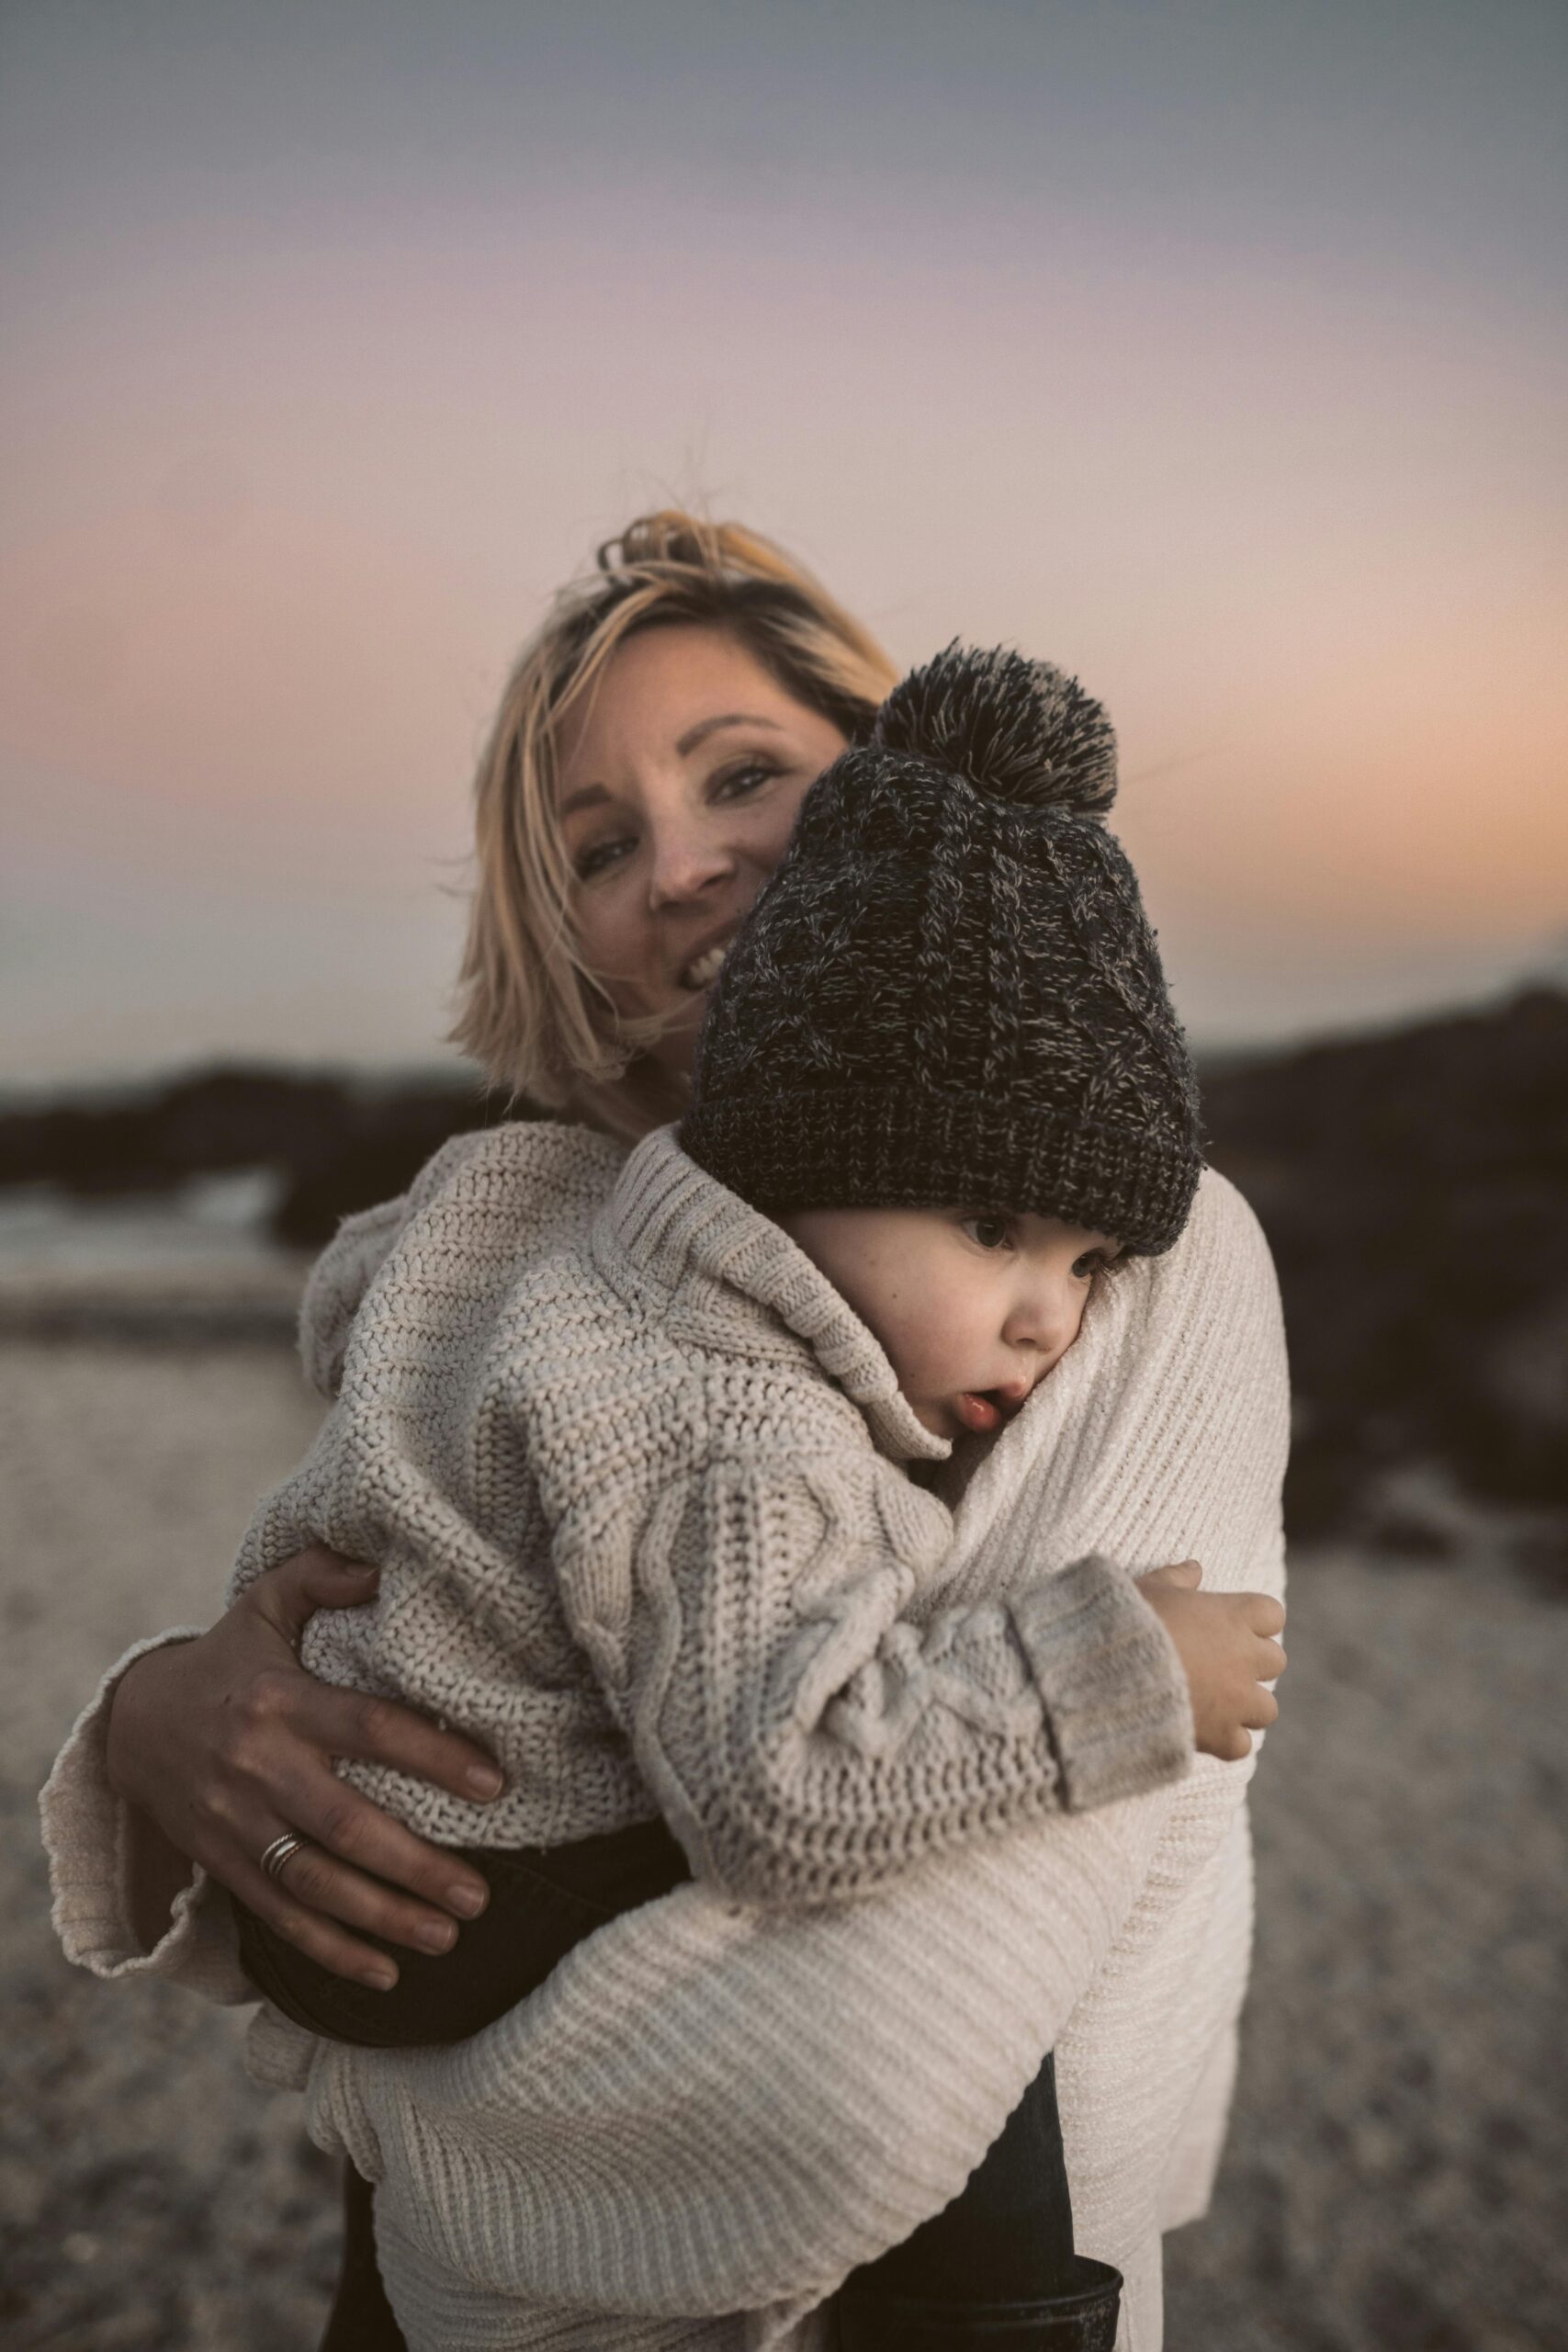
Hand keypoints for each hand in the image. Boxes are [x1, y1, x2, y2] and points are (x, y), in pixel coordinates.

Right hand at [104, 1547, 503, 1987]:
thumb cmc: (227, 1660)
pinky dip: (331, 1953)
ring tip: (449, 1934)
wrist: (131, 1722)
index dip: (434, 1756)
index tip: (494, 1784)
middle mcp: (258, 1767)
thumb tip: (379, 1566)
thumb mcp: (263, 1603)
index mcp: (280, 1701)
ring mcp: (236, 1823)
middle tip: (480, 1892)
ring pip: (315, 1884)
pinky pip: (279, 1918)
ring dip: (384, 1918)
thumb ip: (320, 1576)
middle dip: (416, 1865)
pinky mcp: (223, 1864)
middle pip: (346, 1825)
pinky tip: (385, 1974)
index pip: (368, 1730)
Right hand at [1136, 1560, 1285, 1763]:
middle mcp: (1245, 1657)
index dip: (1254, 1621)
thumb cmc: (1128, 1621)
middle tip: (1219, 1666)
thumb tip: (1194, 1568)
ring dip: (1246, 1706)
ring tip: (1215, 1704)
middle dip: (1252, 1664)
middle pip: (1275, 1661)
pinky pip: (1241, 1745)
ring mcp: (1238, 1699)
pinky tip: (1203, 1733)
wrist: (1108, 1671)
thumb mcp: (1149, 1588)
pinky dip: (1225, 1742)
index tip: (1230, 1625)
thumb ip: (1177, 1577)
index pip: (1272, 1614)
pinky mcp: (1221, 1735)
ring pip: (1267, 1708)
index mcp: (1234, 1615)